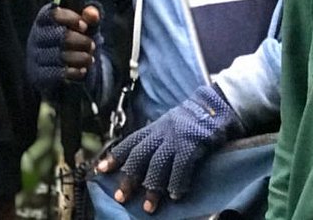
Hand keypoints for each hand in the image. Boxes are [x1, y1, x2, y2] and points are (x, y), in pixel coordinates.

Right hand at [25, 3, 101, 102]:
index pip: (54, 15)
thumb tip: (93, 14)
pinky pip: (58, 73)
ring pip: (61, 56)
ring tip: (90, 58)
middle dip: (82, 41)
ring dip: (81, 58)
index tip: (85, 26)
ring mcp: (36, 55)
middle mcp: (36, 36)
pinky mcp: (39, 73)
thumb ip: (89, 15)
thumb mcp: (81, 24)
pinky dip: (74, 72)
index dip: (72, 19)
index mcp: (43, 19)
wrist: (57, 65)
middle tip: (92, 45)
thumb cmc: (72, 37)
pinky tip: (82, 70)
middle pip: (61, 37)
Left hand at [95, 83, 242, 213]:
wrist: (213, 106)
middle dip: (128, 178)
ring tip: (149, 206)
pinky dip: (177, 183)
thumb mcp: (168, 126)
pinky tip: (176, 196)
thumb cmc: (191, 120)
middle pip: (138, 157)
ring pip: (157, 165)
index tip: (99, 170)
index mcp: (153, 129)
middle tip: (121, 197)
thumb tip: (142, 159)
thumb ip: (155, 139)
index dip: (114, 157)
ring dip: (152, 188)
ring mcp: (175, 139)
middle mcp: (160, 133)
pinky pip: (181, 167)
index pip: (129, 143)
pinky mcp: (191, 145)